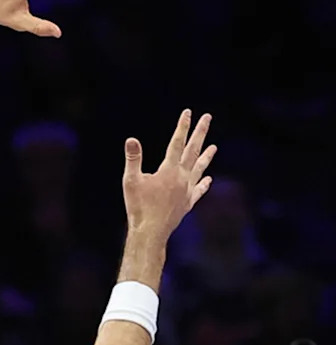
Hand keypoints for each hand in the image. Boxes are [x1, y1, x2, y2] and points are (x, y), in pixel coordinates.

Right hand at [122, 109, 216, 238]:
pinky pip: (198, 190)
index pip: (177, 143)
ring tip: (214, 146)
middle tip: (207, 118)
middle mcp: (182, 178)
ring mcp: (187, 191)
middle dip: (200, 133)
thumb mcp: (131, 181)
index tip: (188, 113)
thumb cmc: (138, 206)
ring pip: (200, 168)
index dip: (182, 127)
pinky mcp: (187, 203)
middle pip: (193, 151)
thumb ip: (133, 159)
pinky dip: (204, 183)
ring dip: (207, 156)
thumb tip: (131, 139)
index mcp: (169, 170)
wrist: (151, 232)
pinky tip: (208, 179)